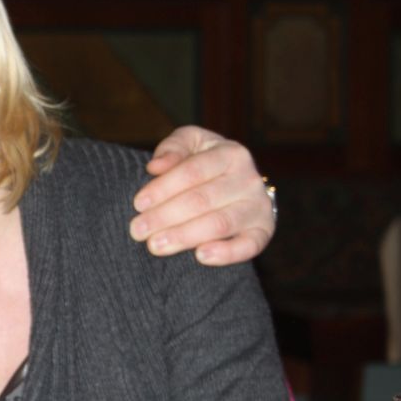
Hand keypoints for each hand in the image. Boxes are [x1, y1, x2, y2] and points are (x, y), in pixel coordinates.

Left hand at [129, 126, 274, 265]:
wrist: (233, 184)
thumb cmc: (202, 162)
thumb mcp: (189, 144)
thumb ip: (173, 148)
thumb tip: (156, 166)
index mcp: (231, 154)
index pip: (193, 171)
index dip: (163, 188)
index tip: (138, 204)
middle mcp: (249, 179)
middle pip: (202, 200)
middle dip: (165, 216)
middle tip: (138, 231)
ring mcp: (258, 206)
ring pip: (220, 224)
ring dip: (185, 236)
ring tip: (156, 245)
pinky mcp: (263, 231)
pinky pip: (250, 245)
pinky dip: (228, 253)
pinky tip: (201, 256)